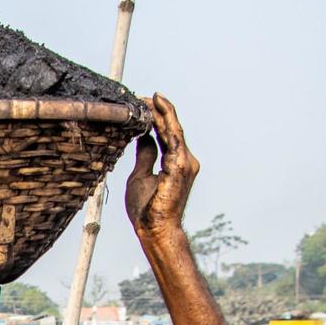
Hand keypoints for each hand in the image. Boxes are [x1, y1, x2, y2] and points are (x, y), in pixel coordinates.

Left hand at [125, 93, 198, 242]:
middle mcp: (184, 160)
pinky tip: (154, 113)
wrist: (154, 228)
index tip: (146, 104)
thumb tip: (144, 137)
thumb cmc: (148, 208)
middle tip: (147, 96)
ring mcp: (185, 163)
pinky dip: (163, 124)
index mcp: (176, 163)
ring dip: (162, 114)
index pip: (167, 135)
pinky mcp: (180, 166)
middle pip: (172, 129)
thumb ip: (146, 155)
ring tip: (151, 99)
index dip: (157, 119)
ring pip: (173, 130)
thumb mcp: (141, 175)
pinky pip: (171, 139)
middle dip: (160, 111)